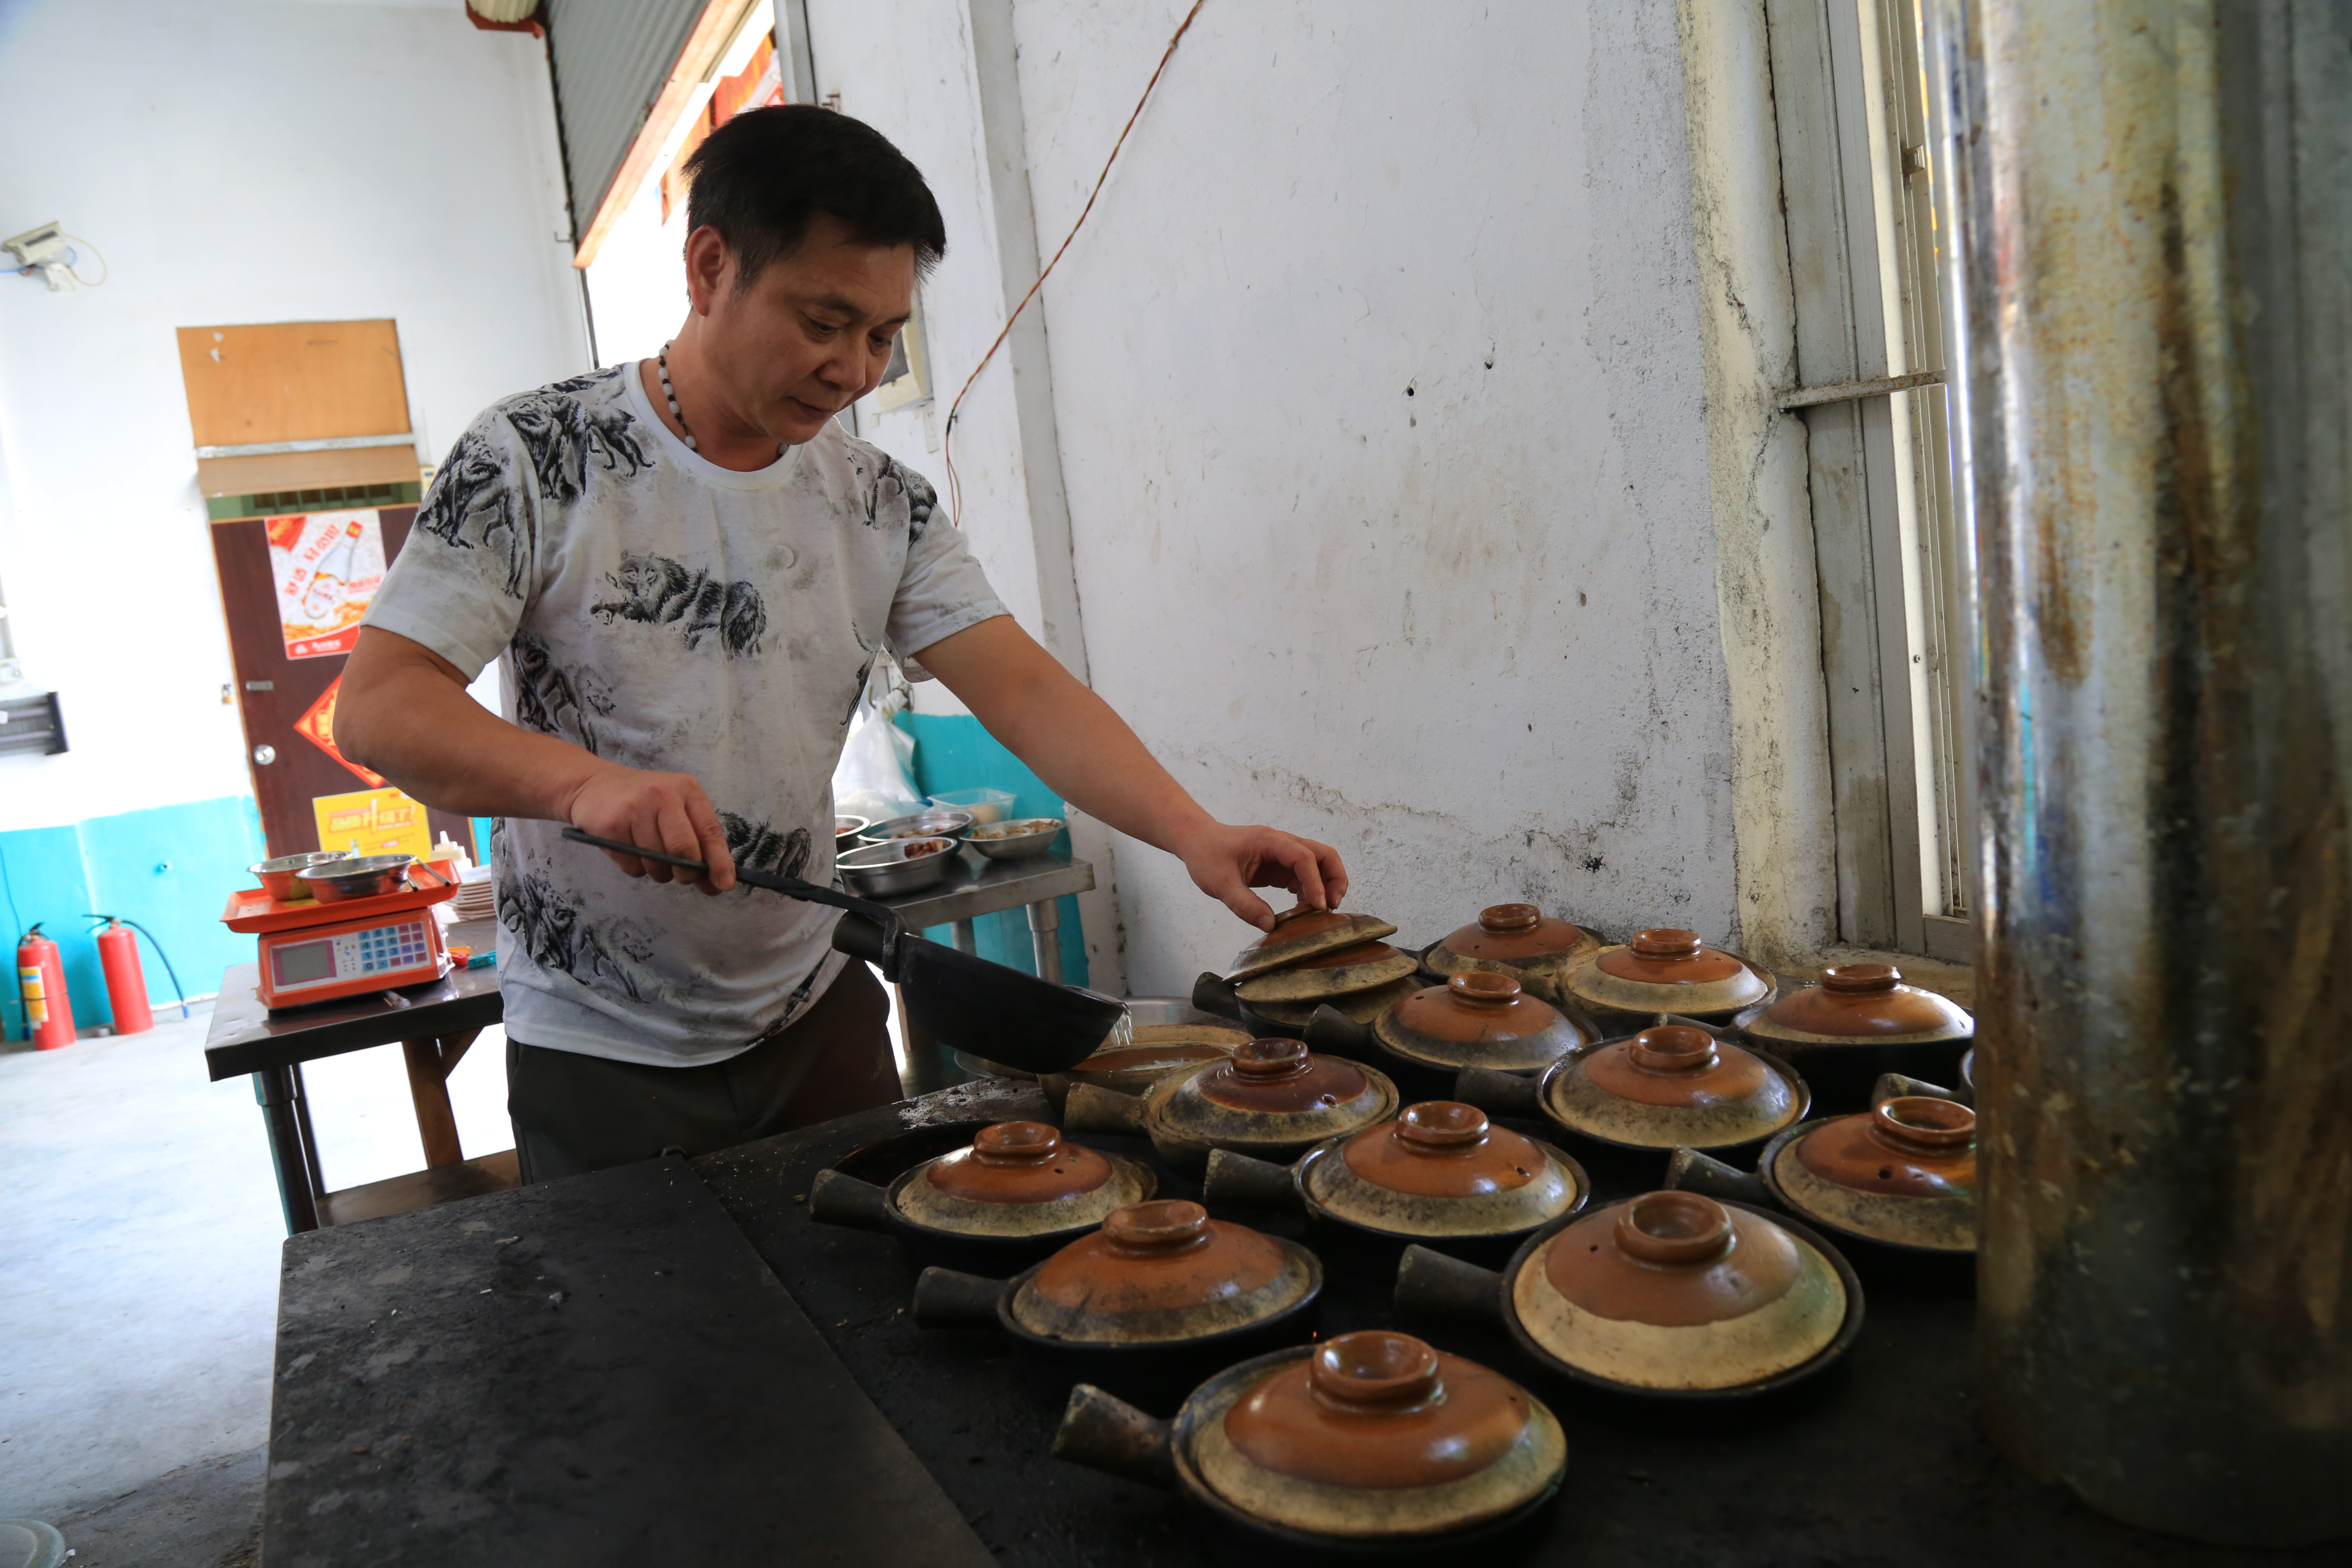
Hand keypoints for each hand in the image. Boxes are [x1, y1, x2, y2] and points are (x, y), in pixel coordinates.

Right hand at [560, 762, 735, 894]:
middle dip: (686, 873)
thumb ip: (699, 846)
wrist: (593, 785)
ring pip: (658, 863)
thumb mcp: (677, 811)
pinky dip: (636, 868)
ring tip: (650, 854)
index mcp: (687, 789)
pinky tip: (630, 848)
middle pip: (684, 850)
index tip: (725, 884)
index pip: (710, 831)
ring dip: (659, 871)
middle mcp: (662, 794)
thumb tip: (718, 885)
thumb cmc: (644, 801)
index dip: (719, 862)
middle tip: (682, 876)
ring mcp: (635, 809)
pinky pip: (633, 866)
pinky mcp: (611, 826)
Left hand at [1174, 821, 1348, 930]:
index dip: (1315, 882)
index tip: (1319, 907)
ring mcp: (1281, 854)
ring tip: (1320, 912)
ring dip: (1324, 885)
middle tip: (1332, 906)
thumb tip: (1270, 926)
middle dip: (1334, 879)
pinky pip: (1303, 876)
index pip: (1304, 857)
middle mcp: (1281, 844)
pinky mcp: (1278, 866)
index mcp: (1269, 841)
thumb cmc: (1205, 855)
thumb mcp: (1220, 883)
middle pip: (1323, 854)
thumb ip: (1244, 905)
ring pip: (1318, 864)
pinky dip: (1309, 891)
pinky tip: (1302, 910)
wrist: (1196, 841)